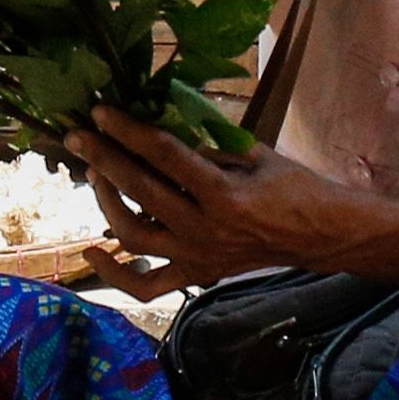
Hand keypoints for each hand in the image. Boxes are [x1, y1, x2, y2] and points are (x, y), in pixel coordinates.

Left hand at [71, 109, 356, 293]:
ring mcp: (198, 258)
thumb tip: (157, 119)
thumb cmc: (292, 186)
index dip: (128, 131)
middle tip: (78, 138)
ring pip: (134, 236)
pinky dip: (116, 275)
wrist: (320, 235)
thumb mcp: (254, 153)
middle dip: (104, 161)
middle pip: (140, 192)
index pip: (164, 156)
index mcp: (225, 194)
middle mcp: (206, 230)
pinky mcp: (196, 275)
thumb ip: (207, 141)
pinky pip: (147, 286)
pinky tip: (92, 252)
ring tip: (94, 176)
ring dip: (105, 204)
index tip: (101, 112)